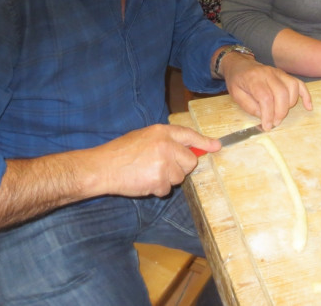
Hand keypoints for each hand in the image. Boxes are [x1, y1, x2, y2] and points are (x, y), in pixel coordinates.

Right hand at [96, 124, 220, 196]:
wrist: (103, 167)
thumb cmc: (120, 152)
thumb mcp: (143, 137)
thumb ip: (165, 141)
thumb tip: (185, 150)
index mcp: (161, 131)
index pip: (188, 135)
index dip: (203, 142)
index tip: (216, 146)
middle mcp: (166, 145)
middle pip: (189, 161)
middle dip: (179, 167)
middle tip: (160, 166)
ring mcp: (164, 163)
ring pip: (179, 177)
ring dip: (166, 179)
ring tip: (147, 172)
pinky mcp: (160, 180)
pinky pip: (167, 189)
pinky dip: (157, 189)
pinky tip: (143, 181)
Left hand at [220, 53, 311, 130]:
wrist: (240, 65)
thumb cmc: (237, 81)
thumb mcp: (236, 95)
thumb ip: (249, 106)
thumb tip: (264, 116)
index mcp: (254, 78)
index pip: (266, 98)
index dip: (268, 114)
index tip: (267, 126)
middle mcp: (269, 73)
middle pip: (281, 93)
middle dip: (280, 112)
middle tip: (275, 123)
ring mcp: (279, 73)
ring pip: (292, 88)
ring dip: (290, 105)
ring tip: (281, 114)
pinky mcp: (285, 75)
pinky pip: (299, 84)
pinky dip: (306, 96)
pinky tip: (308, 107)